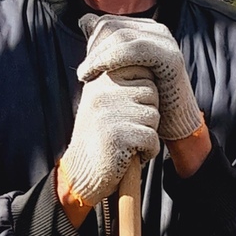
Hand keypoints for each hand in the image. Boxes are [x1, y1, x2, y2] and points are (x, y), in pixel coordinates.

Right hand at [57, 69, 160, 211]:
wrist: (82, 173)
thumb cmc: (101, 138)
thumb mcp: (105, 101)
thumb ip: (122, 81)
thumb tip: (148, 62)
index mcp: (100, 79)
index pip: (142, 72)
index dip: (143, 95)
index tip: (128, 111)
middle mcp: (102, 91)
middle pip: (151, 93)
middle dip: (146, 115)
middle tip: (126, 130)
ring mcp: (109, 112)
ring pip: (153, 116)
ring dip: (147, 134)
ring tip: (126, 143)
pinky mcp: (118, 135)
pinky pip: (152, 138)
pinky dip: (147, 151)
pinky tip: (129, 155)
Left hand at [80, 14, 203, 143]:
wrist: (173, 124)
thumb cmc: (145, 102)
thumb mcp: (120, 71)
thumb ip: (105, 47)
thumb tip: (84, 20)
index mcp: (145, 30)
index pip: (107, 23)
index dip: (91, 41)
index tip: (84, 68)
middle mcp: (156, 31)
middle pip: (112, 26)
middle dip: (93, 48)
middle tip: (83, 74)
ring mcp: (165, 41)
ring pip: (119, 35)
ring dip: (98, 56)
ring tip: (85, 76)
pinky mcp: (169, 56)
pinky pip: (134, 49)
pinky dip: (112, 58)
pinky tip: (99, 73)